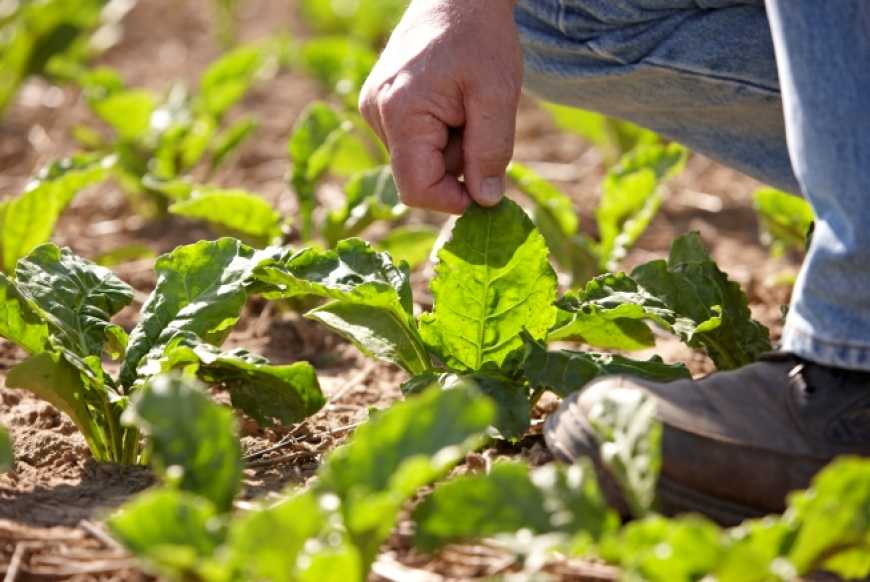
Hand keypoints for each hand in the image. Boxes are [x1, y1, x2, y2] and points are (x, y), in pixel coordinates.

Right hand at [359, 0, 521, 212]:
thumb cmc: (480, 37)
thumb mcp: (499, 94)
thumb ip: (491, 151)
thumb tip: (485, 200)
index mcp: (400, 112)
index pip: (416, 190)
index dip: (452, 200)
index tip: (486, 188)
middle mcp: (376, 114)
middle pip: (420, 176)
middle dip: (456, 164)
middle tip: (478, 122)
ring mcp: (373, 110)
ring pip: (419, 161)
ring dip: (450, 149)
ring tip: (464, 107)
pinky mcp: (379, 106)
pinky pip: (414, 143)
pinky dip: (439, 135)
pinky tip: (450, 104)